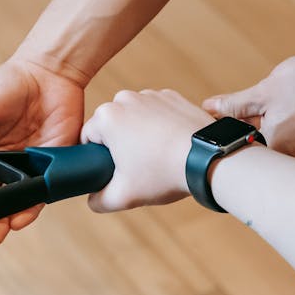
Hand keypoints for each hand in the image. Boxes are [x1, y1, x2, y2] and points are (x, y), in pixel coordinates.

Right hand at [81, 89, 208, 211]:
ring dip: (139, 135)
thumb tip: (93, 199)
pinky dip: (160, 127)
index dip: (96, 159)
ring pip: (134, 119)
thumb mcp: (122, 196)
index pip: (87, 138)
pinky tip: (170, 146)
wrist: (207, 158)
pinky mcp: (172, 96)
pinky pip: (156, 113)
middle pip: (111, 127)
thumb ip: (98, 200)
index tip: (113, 172)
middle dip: (119, 146)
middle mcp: (125, 98)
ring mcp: (151, 94)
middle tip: (136, 168)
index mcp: (106, 117)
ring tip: (156, 158)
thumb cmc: (163, 174)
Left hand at [203, 54, 294, 162]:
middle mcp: (289, 166)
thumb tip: (207, 108)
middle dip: (251, 133)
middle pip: (259, 152)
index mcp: (270, 152)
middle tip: (260, 110)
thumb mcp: (264, 91)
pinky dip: (294, 133)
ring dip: (274, 132)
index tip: (224, 122)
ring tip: (288, 108)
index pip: (237, 149)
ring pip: (279, 149)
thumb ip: (233, 104)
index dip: (228, 134)